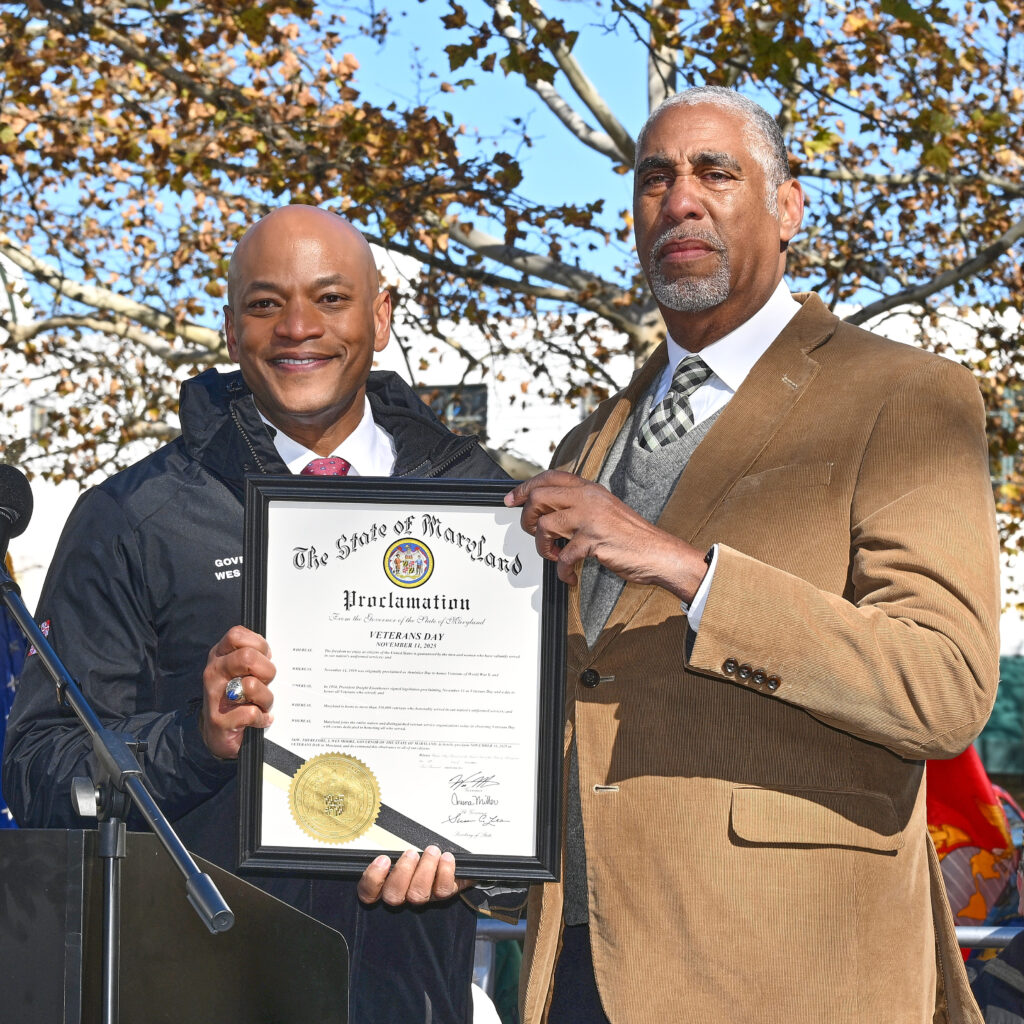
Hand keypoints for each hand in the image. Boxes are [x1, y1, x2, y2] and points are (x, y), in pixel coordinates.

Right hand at [200, 625, 275, 758]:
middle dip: (267, 670)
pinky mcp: (220, 720)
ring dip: (266, 698)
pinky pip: (251, 713)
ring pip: (251, 686)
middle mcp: (214, 672)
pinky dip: (262, 717)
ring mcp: (214, 696)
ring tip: (263, 703)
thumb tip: (273, 653)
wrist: (217, 732)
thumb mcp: (240, 671)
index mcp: (220, 656)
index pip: (236, 635)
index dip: (258, 644)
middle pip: (247, 657)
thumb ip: (253, 657)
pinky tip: (261, 718)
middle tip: (268, 682)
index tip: (266, 657)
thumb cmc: (237, 695)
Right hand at [357, 846, 472, 905]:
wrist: (446, 852)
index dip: (373, 880)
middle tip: (411, 853)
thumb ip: (389, 840)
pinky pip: (443, 890)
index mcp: (386, 883)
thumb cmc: (417, 845)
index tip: (383, 858)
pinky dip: (445, 872)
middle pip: (393, 896)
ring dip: (425, 870)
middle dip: (402, 873)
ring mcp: (422, 896)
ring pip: (418, 894)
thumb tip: (378, 824)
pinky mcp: (442, 893)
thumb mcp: (401, 840)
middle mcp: (402, 894)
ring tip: (432, 851)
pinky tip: (446, 857)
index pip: (369, 893)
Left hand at [504, 470, 707, 600]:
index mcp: (589, 489)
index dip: (525, 488)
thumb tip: (547, 511)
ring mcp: (591, 518)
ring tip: (553, 555)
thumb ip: (578, 505)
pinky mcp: (594, 541)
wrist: (658, 552)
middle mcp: (588, 499)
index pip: (549, 477)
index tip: (511, 500)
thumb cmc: (630, 535)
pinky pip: (564, 556)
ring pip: (545, 525)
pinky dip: (562, 570)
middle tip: (534, 533)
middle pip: (539, 497)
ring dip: (541, 546)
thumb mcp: (603, 510)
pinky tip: (569, 575)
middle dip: (528, 518)